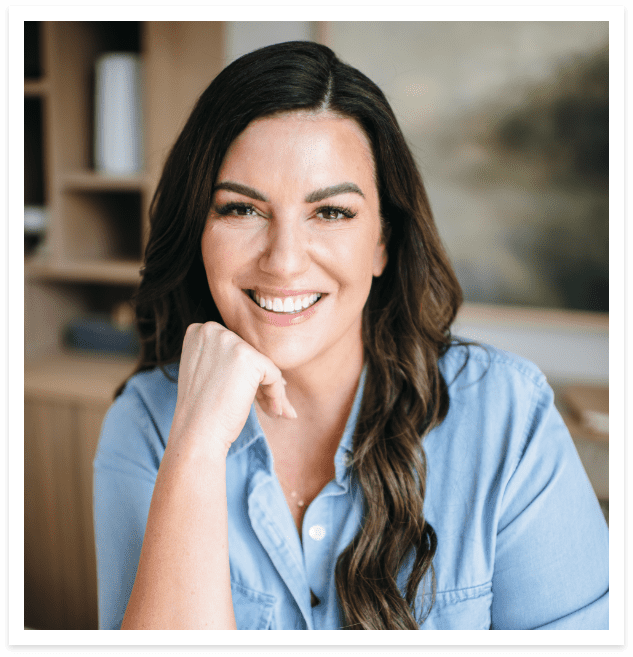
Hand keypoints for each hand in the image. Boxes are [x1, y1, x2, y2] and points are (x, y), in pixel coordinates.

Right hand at [170, 322, 296, 457]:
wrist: (197, 434)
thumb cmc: (202, 411)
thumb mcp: (207, 373)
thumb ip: (227, 359)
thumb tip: (264, 363)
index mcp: (199, 332)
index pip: (236, 347)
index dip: (246, 373)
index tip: (249, 394)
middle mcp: (212, 330)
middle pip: (252, 355)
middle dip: (261, 381)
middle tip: (266, 405)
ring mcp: (230, 342)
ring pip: (265, 365)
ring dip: (273, 390)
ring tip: (273, 411)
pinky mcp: (249, 358)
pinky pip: (275, 375)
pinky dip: (277, 395)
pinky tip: (273, 412)